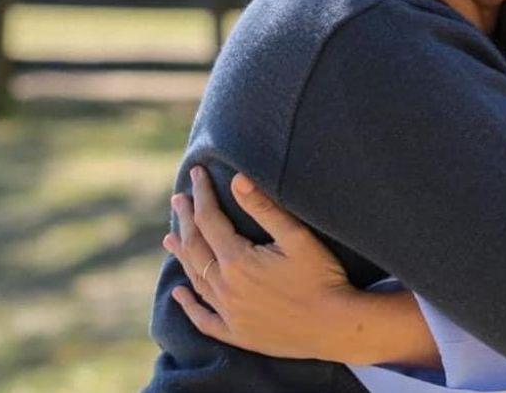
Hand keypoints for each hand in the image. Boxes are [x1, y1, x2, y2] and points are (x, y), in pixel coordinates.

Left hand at [163, 167, 385, 361]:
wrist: (334, 326)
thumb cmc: (321, 276)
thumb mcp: (296, 236)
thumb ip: (264, 208)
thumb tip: (237, 179)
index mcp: (238, 260)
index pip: (209, 219)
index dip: (202, 194)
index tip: (196, 174)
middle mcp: (225, 287)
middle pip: (195, 247)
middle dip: (187, 219)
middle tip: (178, 199)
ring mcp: (228, 313)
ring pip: (195, 279)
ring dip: (182, 255)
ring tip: (171, 237)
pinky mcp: (236, 333)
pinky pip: (203, 319)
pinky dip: (188, 305)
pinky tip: (179, 294)